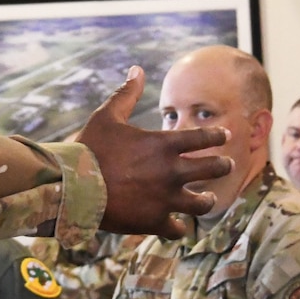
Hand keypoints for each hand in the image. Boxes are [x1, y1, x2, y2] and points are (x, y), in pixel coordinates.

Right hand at [78, 68, 230, 235]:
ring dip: (207, 201)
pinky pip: (177, 229)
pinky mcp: (154, 221)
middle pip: (214, 169)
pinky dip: (177, 227)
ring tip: (208, 199)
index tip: (224, 136)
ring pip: (203, 204)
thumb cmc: (89, 149)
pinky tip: (177, 226)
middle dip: (223, 166)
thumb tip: (137, 69)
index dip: (217, 136)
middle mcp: (172, 172)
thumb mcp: (107, 116)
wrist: (72, 187)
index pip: (205, 138)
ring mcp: (166, 199)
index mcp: (164, 144)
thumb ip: (126, 94)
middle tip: (227, 165)